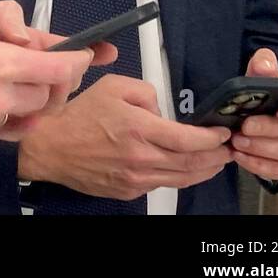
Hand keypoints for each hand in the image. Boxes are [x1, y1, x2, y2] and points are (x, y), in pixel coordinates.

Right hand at [0, 1, 95, 152]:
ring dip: (38, 93)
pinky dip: (22, 115)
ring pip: (36, 110)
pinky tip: (9, 102)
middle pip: (51, 89)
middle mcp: (1, 95)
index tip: (90, 51)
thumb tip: (14, 32)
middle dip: (56, 73)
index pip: (58, 65)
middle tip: (47, 58)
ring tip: (24, 77)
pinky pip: (15, 127)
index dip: (79, 58)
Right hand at [17, 74, 232, 199]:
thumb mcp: (112, 86)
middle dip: (216, 157)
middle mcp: (142, 158)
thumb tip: (162, 110)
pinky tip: (183, 168)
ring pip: (182, 179)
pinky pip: (161, 184)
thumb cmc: (78, 115)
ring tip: (215, 162)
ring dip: (204, 171)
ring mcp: (136, 178)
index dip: (212, 138)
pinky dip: (179, 177)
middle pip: (193, 163)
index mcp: (139, 129)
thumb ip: (145, 92)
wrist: (50, 147)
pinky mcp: (129, 191)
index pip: (189, 139)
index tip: (223, 132)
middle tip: (228, 150)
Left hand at [229, 49, 277, 181]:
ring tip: (237, 142)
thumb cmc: (263, 87)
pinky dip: (260, 166)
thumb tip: (265, 66)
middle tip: (243, 127)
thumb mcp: (260, 71)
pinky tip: (240, 157)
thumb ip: (263, 64)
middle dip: (268, 131)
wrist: (258, 106)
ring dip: (261, 150)